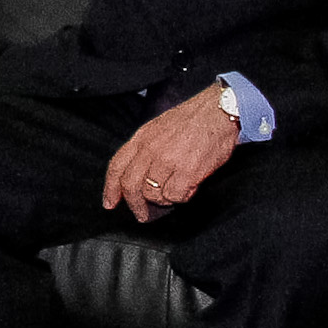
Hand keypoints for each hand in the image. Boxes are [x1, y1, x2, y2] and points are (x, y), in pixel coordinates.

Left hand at [102, 92, 240, 218]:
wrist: (218, 112)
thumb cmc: (192, 120)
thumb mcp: (158, 127)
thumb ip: (145, 149)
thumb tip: (138, 176)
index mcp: (141, 138)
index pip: (117, 167)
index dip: (111, 188)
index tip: (109, 204)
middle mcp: (150, 150)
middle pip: (131, 185)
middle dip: (134, 205)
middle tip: (142, 216)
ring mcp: (167, 161)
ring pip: (153, 194)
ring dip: (164, 198)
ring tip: (177, 189)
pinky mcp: (187, 171)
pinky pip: (175, 196)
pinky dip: (182, 196)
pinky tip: (189, 187)